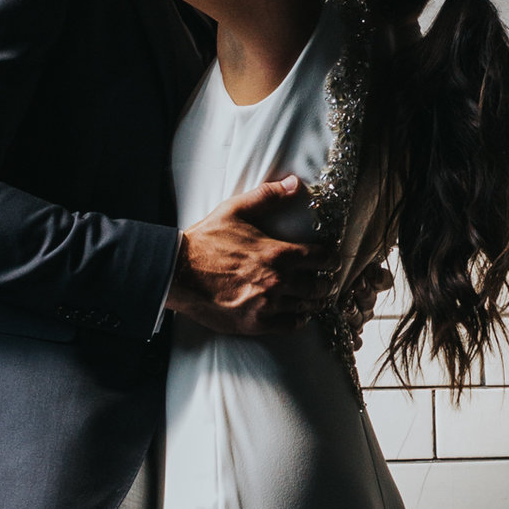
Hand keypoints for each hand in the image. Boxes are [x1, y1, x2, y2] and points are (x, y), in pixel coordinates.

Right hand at [167, 177, 319, 334]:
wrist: (178, 272)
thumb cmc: (206, 240)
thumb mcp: (236, 210)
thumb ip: (268, 196)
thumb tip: (294, 183)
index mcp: (278, 253)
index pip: (321, 258)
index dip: (330, 259)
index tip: (331, 260)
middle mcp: (277, 281)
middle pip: (319, 286)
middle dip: (325, 282)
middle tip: (325, 281)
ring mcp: (267, 305)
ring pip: (307, 307)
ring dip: (314, 302)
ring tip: (315, 298)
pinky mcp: (255, 324)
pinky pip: (290, 326)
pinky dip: (299, 320)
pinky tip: (299, 314)